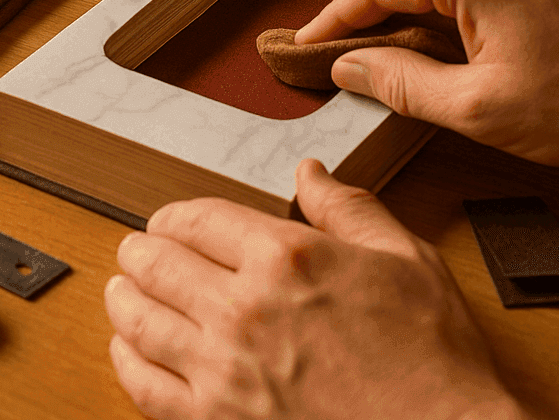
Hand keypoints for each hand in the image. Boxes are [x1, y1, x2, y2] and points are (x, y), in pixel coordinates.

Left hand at [104, 161, 528, 419]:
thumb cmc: (433, 362)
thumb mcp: (405, 262)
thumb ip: (348, 209)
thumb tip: (310, 173)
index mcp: (286, 257)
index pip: (194, 218)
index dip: (174, 218)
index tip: (171, 225)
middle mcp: (244, 308)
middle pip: (153, 262)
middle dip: (141, 251)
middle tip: (139, 252)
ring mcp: (225, 370)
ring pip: (138, 319)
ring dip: (125, 298)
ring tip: (125, 291)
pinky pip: (144, 385)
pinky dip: (127, 360)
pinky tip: (130, 350)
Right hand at [295, 0, 558, 167]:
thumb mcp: (480, 109)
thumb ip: (402, 85)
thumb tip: (348, 68)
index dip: (332, 20)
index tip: (302, 49)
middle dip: (363, 18)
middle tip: (328, 58)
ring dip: (402, 16)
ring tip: (374, 59)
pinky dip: (438, 12)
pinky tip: (429, 48)